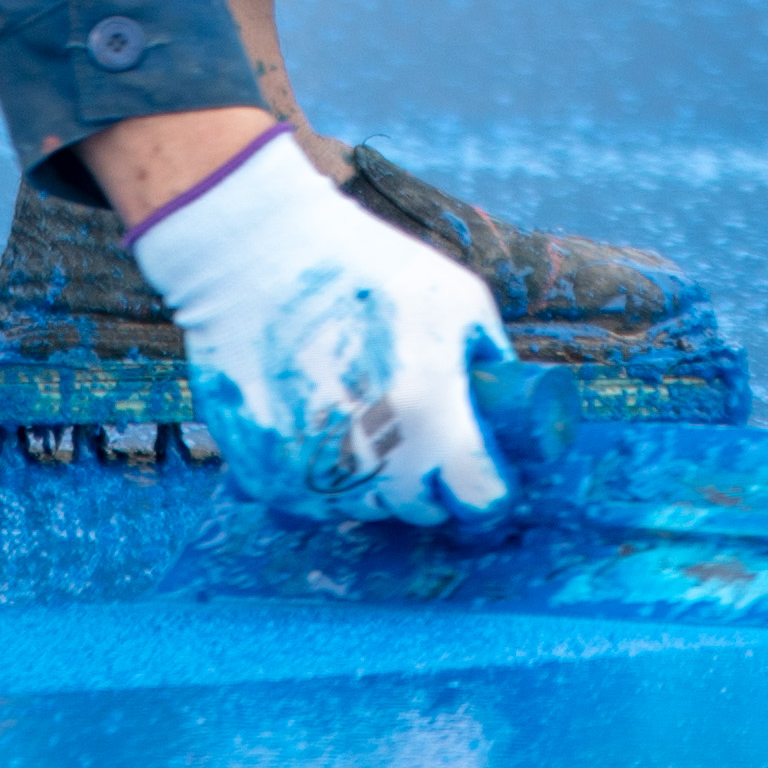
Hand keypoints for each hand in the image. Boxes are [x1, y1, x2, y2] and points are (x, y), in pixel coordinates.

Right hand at [120, 127, 520, 529]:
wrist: (256, 258)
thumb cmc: (364, 267)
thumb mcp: (459, 298)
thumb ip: (492, 362)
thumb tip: (511, 407)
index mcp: (430, 420)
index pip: (483, 500)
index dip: (490, 483)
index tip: (480, 464)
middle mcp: (372, 462)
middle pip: (422, 509)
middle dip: (428, 476)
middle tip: (414, 422)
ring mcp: (312, 477)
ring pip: (364, 509)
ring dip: (372, 477)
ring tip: (358, 409)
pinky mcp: (264, 477)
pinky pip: (310, 502)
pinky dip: (318, 474)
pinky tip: (314, 418)